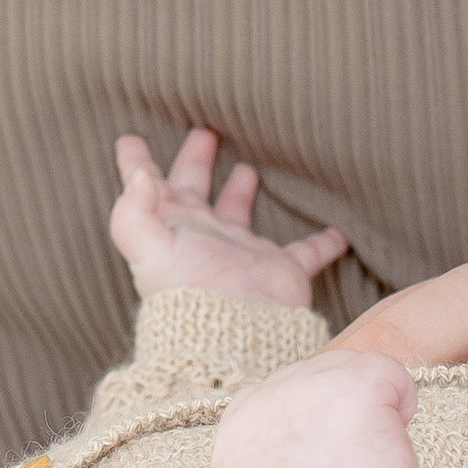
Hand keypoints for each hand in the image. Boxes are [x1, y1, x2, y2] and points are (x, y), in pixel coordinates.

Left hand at [109, 128, 348, 306]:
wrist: (234, 336)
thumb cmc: (187, 291)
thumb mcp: (148, 249)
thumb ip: (133, 211)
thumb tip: (138, 174)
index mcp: (169, 226)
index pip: (145, 186)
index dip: (135, 163)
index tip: (129, 139)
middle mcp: (203, 235)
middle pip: (194, 187)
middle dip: (195, 160)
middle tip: (203, 131)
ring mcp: (240, 251)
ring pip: (239, 211)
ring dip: (241, 190)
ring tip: (248, 167)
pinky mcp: (279, 269)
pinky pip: (306, 251)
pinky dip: (323, 242)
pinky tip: (338, 232)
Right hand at [211, 344, 422, 467]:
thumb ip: (273, 456)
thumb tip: (309, 430)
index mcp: (235, 431)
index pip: (282, 396)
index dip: (316, 426)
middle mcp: (261, 401)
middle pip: (318, 376)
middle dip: (343, 416)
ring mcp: (305, 390)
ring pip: (353, 370)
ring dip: (373, 413)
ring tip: (369, 465)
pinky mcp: (351, 388)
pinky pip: (392, 375)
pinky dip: (404, 405)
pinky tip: (393, 447)